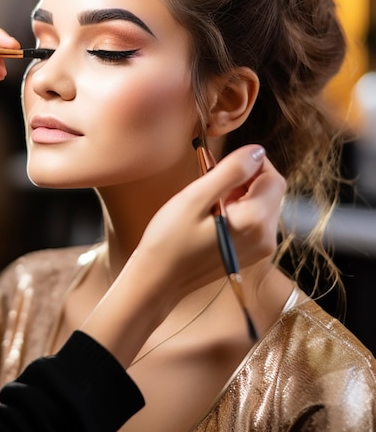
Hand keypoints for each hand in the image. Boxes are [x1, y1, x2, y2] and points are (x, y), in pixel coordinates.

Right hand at [80, 145, 283, 366]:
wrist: (158, 280)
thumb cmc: (169, 238)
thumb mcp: (195, 198)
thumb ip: (230, 172)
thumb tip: (257, 151)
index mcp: (254, 221)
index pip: (273, 178)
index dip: (250, 163)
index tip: (220, 164)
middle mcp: (266, 237)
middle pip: (271, 191)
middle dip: (245, 178)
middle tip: (210, 182)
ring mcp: (260, 248)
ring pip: (263, 203)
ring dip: (241, 193)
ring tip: (208, 200)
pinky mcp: (251, 253)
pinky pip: (255, 220)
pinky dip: (238, 209)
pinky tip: (213, 214)